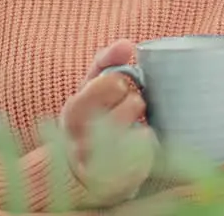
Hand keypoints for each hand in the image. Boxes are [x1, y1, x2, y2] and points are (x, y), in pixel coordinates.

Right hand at [59, 39, 156, 205]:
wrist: (78, 174)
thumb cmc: (90, 122)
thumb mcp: (88, 91)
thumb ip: (105, 63)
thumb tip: (126, 44)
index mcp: (74, 111)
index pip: (112, 82)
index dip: (121, 82)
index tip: (118, 89)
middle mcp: (84, 138)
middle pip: (133, 102)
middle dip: (135, 102)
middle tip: (128, 110)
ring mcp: (102, 162)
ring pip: (143, 128)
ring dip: (142, 124)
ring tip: (130, 128)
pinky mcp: (120, 180)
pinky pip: (149, 150)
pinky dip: (147, 145)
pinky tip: (135, 146)